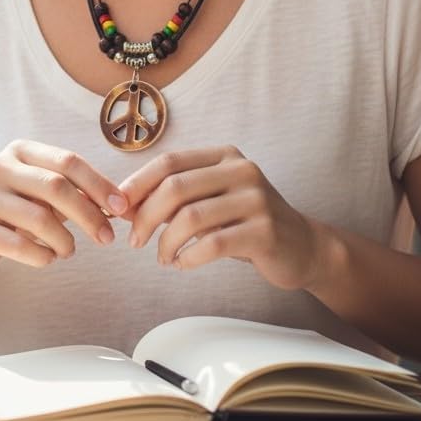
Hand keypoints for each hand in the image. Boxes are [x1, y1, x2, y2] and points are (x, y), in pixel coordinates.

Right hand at [0, 140, 127, 272]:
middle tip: (107, 238)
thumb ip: (75, 193)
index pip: (67, 161)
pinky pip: (19, 245)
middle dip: (89, 215)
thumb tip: (121, 205)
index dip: (98, 185)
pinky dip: (43, 256)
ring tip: (69, 250)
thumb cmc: (15, 210)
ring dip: (65, 240)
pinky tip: (48, 258)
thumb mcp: (41, 194)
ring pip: (40, 218)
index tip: (121, 208)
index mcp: (18, 151)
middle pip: (55, 187)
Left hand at [118, 146, 326, 290]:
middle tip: (135, 241)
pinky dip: (188, 257)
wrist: (302, 247)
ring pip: (191, 218)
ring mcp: (256, 199)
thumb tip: (121, 205)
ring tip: (162, 257)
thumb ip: (169, 199)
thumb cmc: (243, 223)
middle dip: (145, 216)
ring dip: (166, 242)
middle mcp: (241, 170)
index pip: (168, 162)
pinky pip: (212, 244)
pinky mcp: (265, 231)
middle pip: (175, 188)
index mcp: (223, 156)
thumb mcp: (207, 202)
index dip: (137, 184)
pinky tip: (182, 264)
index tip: (117, 208)